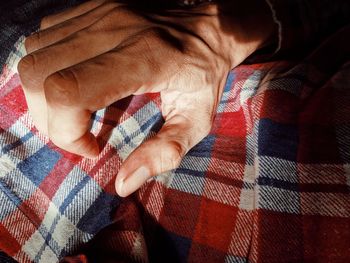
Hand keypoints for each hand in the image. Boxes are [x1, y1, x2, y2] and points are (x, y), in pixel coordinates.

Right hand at [18, 0, 273, 196]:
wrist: (209, 26)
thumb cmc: (205, 77)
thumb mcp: (196, 121)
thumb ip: (165, 153)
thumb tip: (123, 185)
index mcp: (147, 59)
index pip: (69, 90)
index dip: (66, 131)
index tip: (93, 147)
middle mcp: (115, 30)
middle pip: (39, 75)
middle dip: (48, 119)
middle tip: (79, 131)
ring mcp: (99, 14)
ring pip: (34, 56)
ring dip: (44, 96)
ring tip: (76, 110)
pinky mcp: (90, 8)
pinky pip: (43, 40)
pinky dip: (48, 70)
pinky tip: (77, 84)